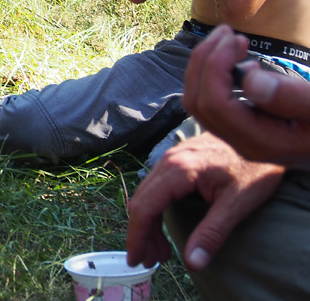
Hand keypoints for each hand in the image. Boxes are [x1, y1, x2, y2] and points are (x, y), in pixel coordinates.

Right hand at [126, 132, 284, 270]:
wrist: (261, 133)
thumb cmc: (254, 167)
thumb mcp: (237, 203)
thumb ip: (212, 233)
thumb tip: (192, 264)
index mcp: (178, 171)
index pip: (145, 208)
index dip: (137, 236)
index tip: (136, 260)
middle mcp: (167, 161)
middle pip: (141, 202)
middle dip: (142, 234)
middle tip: (152, 262)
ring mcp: (170, 157)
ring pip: (146, 194)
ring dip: (149, 223)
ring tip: (161, 250)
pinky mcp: (176, 158)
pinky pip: (155, 186)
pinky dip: (155, 208)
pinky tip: (166, 223)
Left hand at [184, 24, 309, 165]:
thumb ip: (291, 97)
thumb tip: (249, 80)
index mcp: (261, 142)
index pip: (215, 104)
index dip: (215, 67)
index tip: (238, 39)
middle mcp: (244, 143)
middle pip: (197, 102)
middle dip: (204, 61)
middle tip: (227, 31)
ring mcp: (241, 136)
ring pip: (199, 100)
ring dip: (205, 64)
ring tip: (228, 37)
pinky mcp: (244, 125)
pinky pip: (212, 99)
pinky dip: (213, 73)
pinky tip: (237, 57)